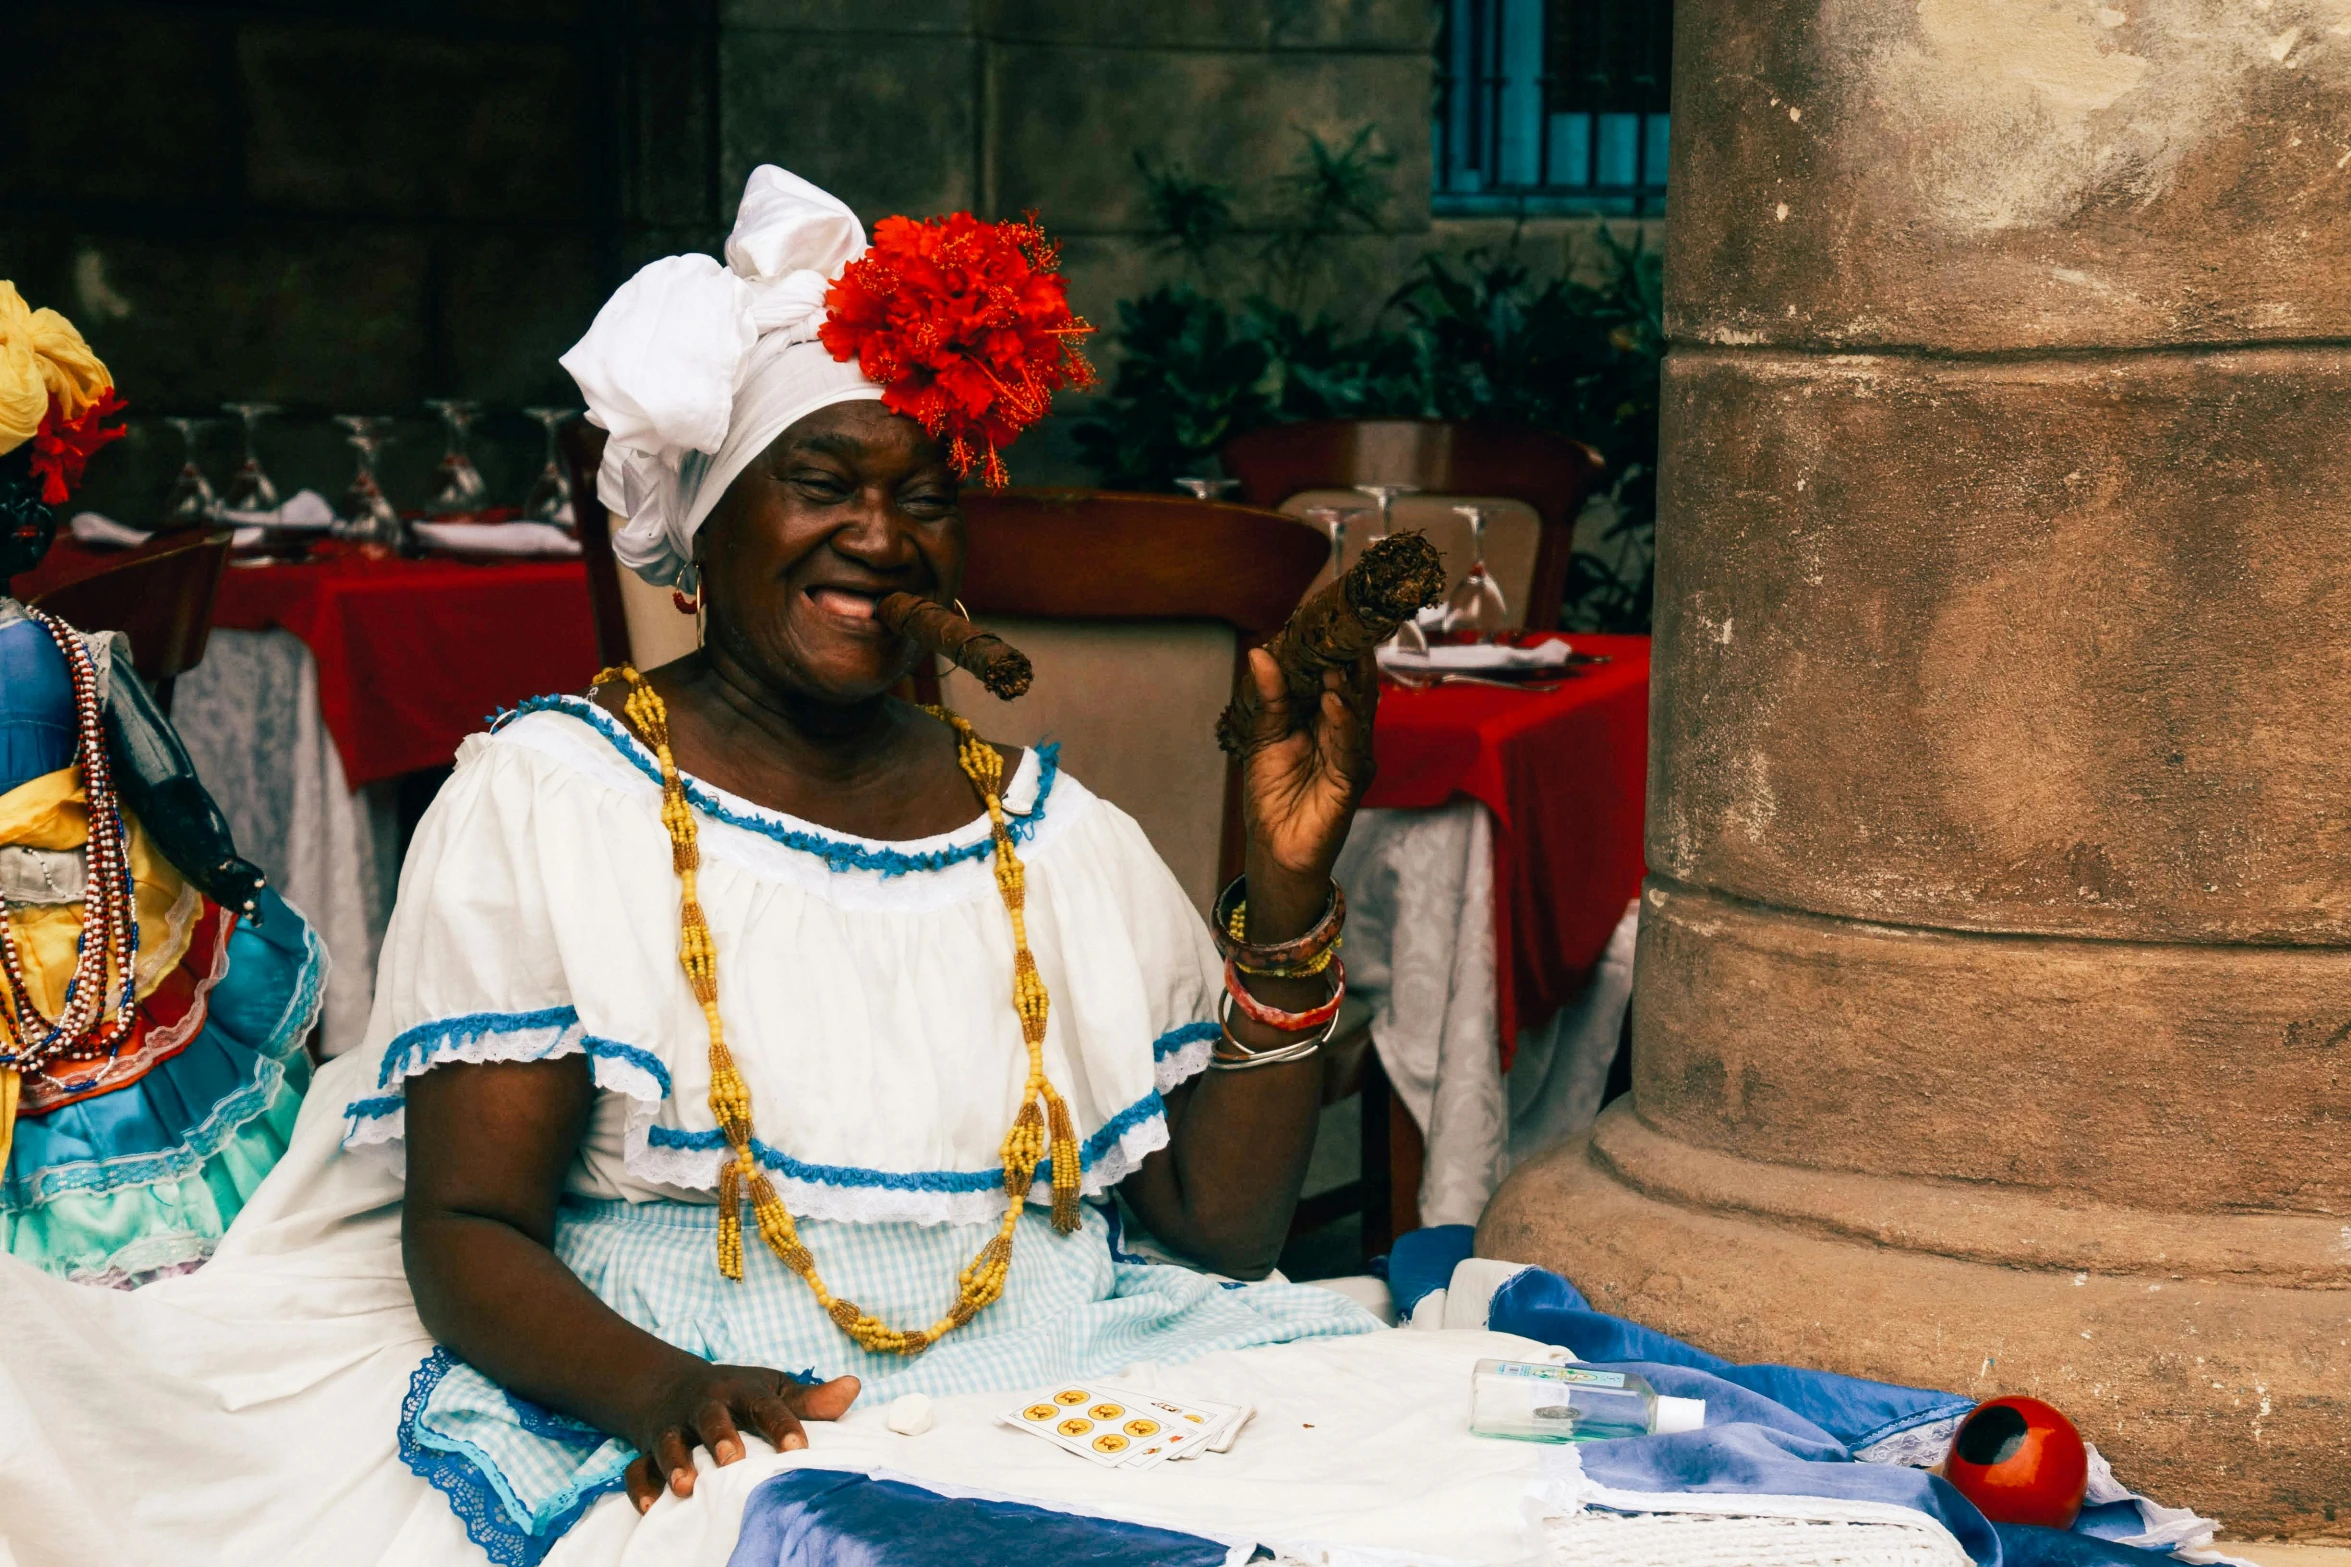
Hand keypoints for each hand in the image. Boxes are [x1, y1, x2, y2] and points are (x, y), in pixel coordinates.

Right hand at [622, 1362, 859, 1511]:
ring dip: (676, 1462)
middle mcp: (705, 1406)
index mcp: (741, 1391)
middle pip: (711, 1416)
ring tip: (686, 1488)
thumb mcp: (773, 1389)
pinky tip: (651, 1508)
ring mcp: (674, 1426)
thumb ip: (811, 1400)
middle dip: (721, 1436)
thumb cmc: (737, 1394)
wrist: (671, 1386)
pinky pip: (637, 1466)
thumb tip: (854, 1388)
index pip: (766, 1404)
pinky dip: (639, 1486)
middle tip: (733, 1460)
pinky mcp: (649, 1448)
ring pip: (670, 1441)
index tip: (800, 1448)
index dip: (783, 1424)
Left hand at [1235, 648, 1377, 935]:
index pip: (1335, 675)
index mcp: (1325, 719)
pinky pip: (1349, 747)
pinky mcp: (1349, 781)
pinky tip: (1333, 702)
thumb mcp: (1264, 737)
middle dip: (1349, 658)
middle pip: (1354, 688)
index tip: (1328, 614)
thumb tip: (1260, 652)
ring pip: (1357, 713)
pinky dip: (1342, 723)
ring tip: (1335, 661)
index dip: (1333, 647)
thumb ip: (1269, 696)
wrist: (1276, 849)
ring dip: (1346, 686)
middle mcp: (1344, 733)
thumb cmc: (1273, 795)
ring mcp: (1350, 756)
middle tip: (1344, 625)